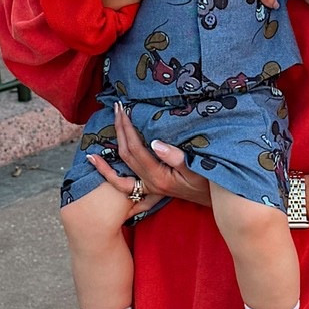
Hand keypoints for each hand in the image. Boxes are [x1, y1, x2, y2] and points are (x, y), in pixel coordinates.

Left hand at [86, 102, 213, 209]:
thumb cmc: (208, 182)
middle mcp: (149, 183)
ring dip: (113, 144)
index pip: (137, 149)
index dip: (128, 128)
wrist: (214, 201)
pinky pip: (122, 182)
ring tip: (108, 127)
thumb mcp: (197, 168)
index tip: (123, 110)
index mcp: (159, 177)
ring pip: (122, 165)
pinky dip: (107, 171)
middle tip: (116, 108)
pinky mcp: (149, 187)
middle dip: (120, 129)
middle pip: (126, 153)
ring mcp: (147, 186)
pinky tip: (95, 160)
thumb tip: (155, 143)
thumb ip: (175, 157)